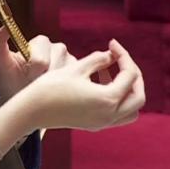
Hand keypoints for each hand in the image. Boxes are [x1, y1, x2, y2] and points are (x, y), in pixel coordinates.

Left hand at [0, 27, 73, 103]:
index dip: (32, 73)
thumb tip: (2, 27)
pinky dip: (62, 90)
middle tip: (31, 84)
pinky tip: (53, 92)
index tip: (24, 78)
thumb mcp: (1, 63)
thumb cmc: (11, 81)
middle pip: (54, 68)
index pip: (40, 61)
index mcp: (41, 41)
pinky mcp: (80, 74)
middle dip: (41, 80)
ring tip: (40, 88)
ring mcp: (71, 61)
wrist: (22, 99)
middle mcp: (58, 48)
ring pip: (65, 76)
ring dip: (51, 87)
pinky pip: (74, 83)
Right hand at [16, 39, 144, 131]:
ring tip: (110, 73)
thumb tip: (111, 56)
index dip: (123, 55)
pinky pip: (117, 114)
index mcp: (107, 99)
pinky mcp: (94, 125)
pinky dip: (117, 99)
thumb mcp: (77, 67)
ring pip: (131, 110)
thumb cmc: (51, 87)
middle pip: (138, 97)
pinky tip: (100, 84)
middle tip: (120, 59)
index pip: (129, 75)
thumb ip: (99, 59)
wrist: (31, 111)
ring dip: (128, 91)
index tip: (112, 44)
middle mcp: (109, 115)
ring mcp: (102, 123)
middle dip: (133, 75)